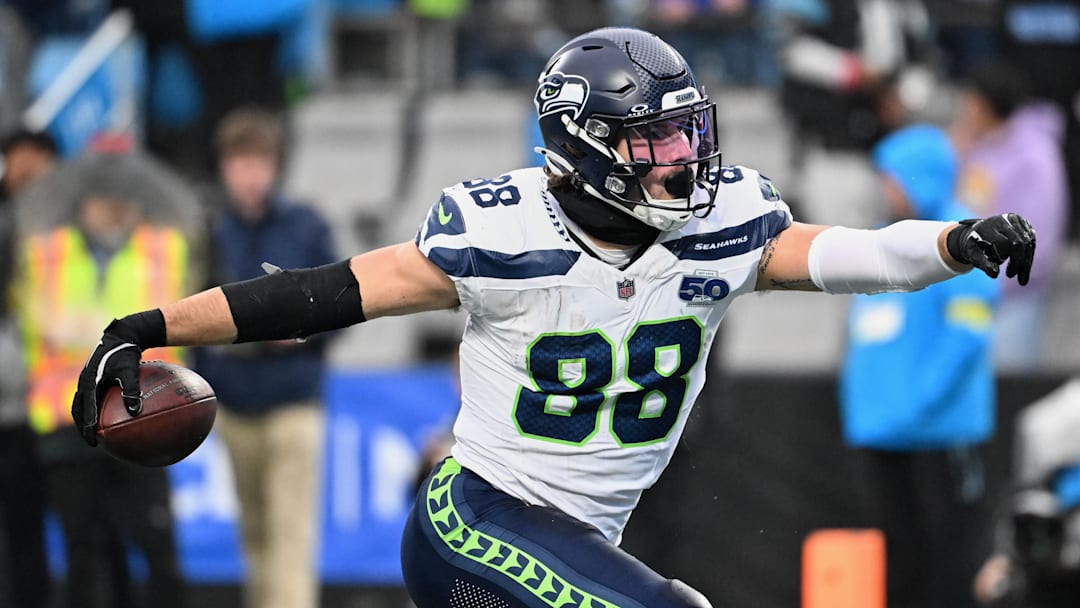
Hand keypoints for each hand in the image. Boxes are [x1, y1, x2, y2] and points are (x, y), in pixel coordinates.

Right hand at [70, 311, 165, 445]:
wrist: (123, 335)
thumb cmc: (126, 352)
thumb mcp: (130, 370)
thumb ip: (132, 389)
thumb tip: (136, 411)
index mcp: (88, 382)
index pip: (85, 410)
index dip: (88, 427)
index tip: (93, 441)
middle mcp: (84, 382)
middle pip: (79, 410)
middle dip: (84, 427)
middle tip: (93, 442)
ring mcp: (88, 380)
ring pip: (83, 404)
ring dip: (87, 419)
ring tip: (98, 433)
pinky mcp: (94, 379)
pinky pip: (93, 397)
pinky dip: (97, 409)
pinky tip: (112, 416)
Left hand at [946, 213, 1035, 284]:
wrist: (978, 233)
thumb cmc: (975, 246)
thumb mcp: (974, 256)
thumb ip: (984, 264)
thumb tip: (995, 274)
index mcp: (990, 226)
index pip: (1007, 243)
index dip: (1011, 260)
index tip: (1009, 275)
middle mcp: (1005, 219)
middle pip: (1020, 242)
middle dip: (1021, 262)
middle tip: (1019, 279)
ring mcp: (1017, 220)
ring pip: (1028, 243)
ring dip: (1027, 262)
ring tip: (1022, 278)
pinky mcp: (1025, 224)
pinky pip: (1031, 241)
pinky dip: (1029, 256)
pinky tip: (1024, 268)